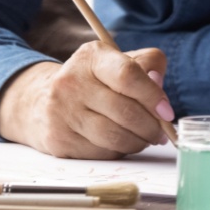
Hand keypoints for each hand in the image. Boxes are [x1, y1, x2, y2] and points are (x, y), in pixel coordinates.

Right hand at [0, 42, 171, 158]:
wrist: (42, 101)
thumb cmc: (95, 81)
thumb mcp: (119, 62)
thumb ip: (148, 67)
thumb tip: (159, 88)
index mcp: (91, 57)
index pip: (128, 76)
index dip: (153, 96)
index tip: (167, 112)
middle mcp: (71, 82)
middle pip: (125, 111)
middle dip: (151, 126)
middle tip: (161, 132)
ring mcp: (61, 112)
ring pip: (114, 137)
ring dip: (139, 142)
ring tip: (146, 138)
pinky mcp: (58, 139)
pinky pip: (101, 152)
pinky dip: (119, 151)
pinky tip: (122, 143)